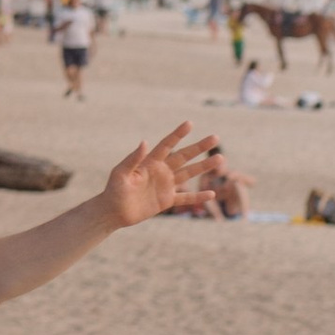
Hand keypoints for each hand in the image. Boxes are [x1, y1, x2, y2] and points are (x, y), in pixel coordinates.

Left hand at [104, 122, 221, 225]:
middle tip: (215, 137)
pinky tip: (212, 193)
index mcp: (150, 162)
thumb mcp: (121, 172)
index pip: (167, 145)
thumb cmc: (114, 190)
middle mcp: (161, 171)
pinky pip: (186, 198)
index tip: (189, 123)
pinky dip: (198, 196)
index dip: (177, 134)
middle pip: (184, 156)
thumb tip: (145, 141)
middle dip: (199, 147)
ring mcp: (166, 185)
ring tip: (220, 158)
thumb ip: (133, 158)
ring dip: (204, 166)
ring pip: (189, 174)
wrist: (114, 211)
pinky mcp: (167, 200)